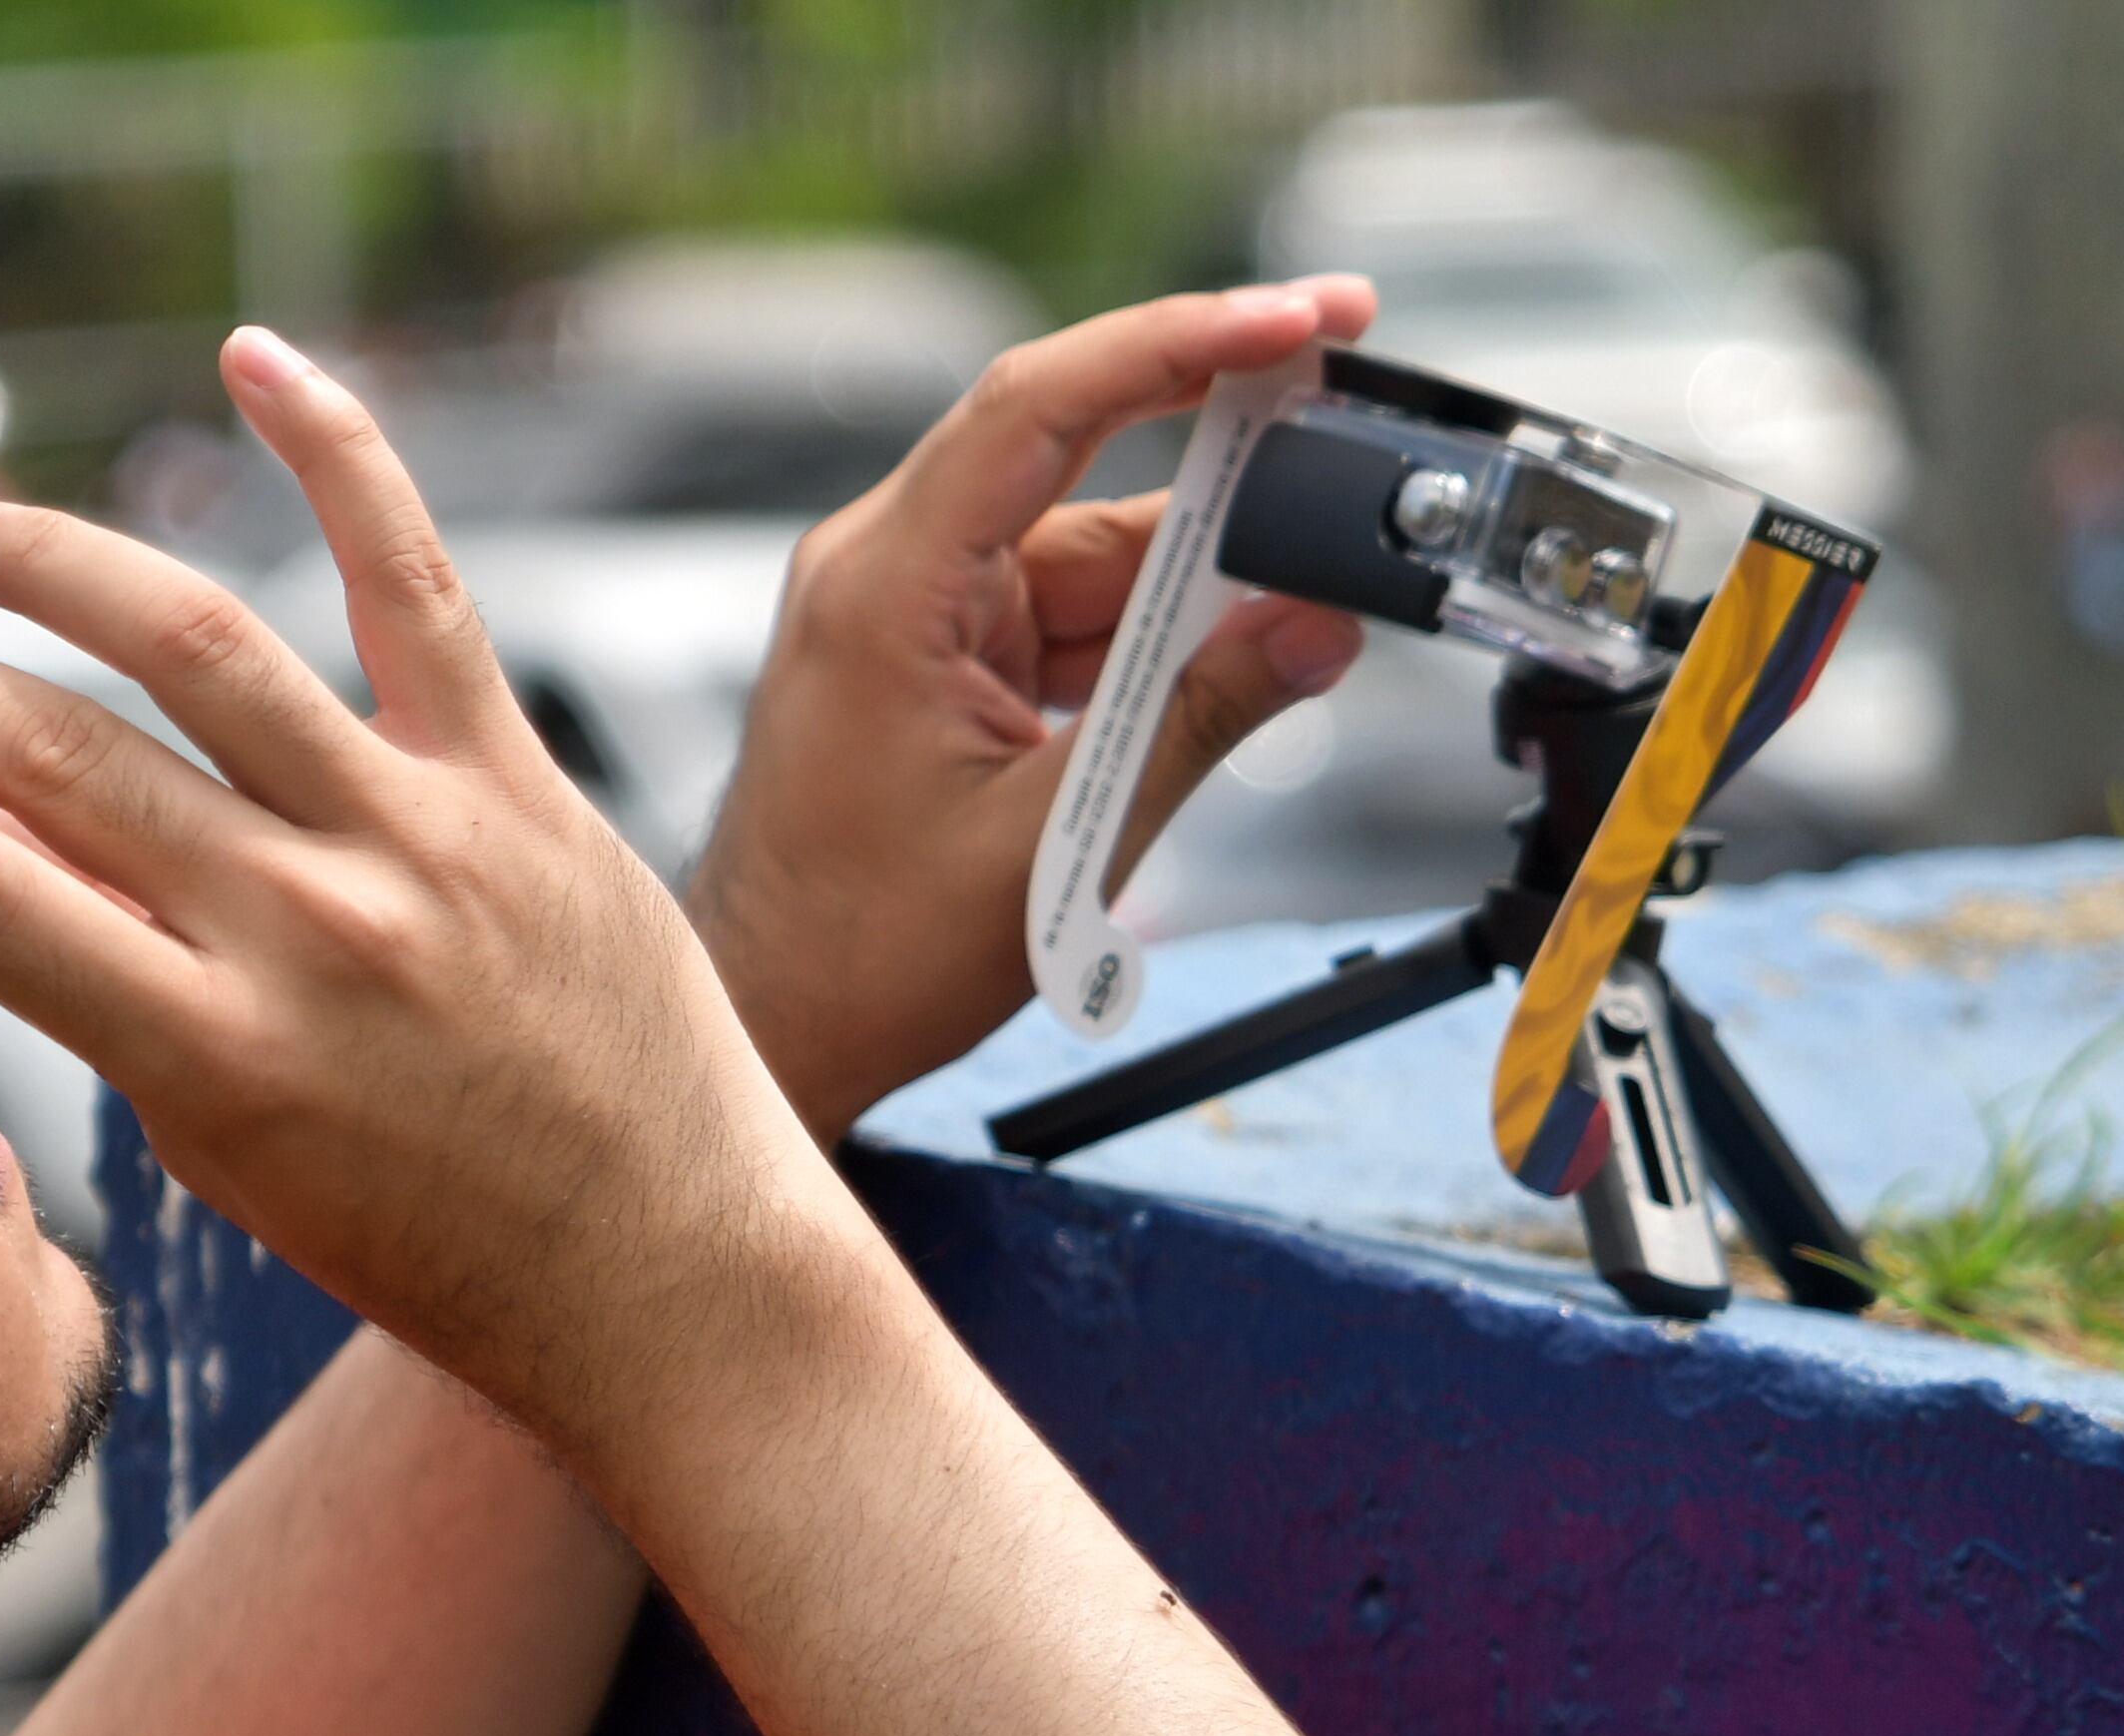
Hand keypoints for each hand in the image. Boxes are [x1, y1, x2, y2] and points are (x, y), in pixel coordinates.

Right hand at [0, 330, 852, 1461]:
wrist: (666, 1276)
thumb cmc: (430, 1244)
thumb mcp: (234, 1157)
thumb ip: (119, 1006)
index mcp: (220, 1060)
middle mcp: (313, 933)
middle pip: (61, 757)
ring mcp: (422, 840)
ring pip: (199, 646)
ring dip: (49, 567)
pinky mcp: (519, 782)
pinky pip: (412, 582)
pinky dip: (338, 452)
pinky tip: (252, 362)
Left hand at [688, 280, 1378, 1136]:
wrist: (781, 1027)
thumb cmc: (862, 956)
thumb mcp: (1055, 841)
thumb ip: (1197, 719)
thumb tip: (1312, 627)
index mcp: (886, 587)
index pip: (1043, 404)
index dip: (1179, 342)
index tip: (1292, 318)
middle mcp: (890, 573)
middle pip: (1082, 461)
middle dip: (1222, 449)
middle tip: (1341, 412)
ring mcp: (914, 613)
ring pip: (1094, 550)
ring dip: (1198, 580)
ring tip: (1298, 615)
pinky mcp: (941, 660)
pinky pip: (1071, 612)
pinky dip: (1153, 636)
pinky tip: (1225, 665)